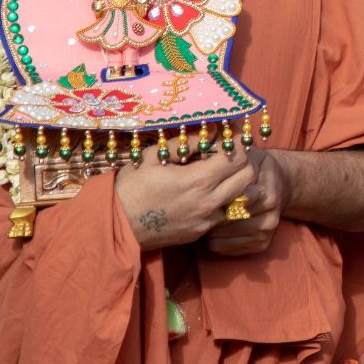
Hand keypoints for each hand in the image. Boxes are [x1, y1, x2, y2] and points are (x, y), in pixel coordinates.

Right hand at [117, 148, 257, 250]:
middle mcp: (208, 202)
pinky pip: (222, 214)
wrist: (115, 225)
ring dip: (238, 183)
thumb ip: (185, 144)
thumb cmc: (129, 187)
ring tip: (223, 172)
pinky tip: (208, 193)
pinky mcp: (200, 233)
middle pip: (248, 178)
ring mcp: (206, 220)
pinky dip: (223, 201)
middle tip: (235, 152)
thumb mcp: (153, 157)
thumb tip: (211, 131)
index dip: (240, 143)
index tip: (235, 135)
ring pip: (240, 198)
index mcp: (198, 180)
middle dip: (246, 161)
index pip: (238, 158)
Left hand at [205, 145, 290, 256]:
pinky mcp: (263, 245)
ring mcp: (267, 232)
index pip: (230, 206)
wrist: (282, 182)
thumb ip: (231, 155)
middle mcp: (270, 216)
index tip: (200, 195)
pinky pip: (229, 250)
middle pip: (224, 225)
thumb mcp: (248, 155)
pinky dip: (218, 241)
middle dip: (207, 217)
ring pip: (223, 240)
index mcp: (266, 195)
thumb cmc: (256, 166)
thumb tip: (209, 149)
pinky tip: (216, 229)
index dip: (211, 201)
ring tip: (206, 217)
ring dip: (209, 231)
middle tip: (197, 208)